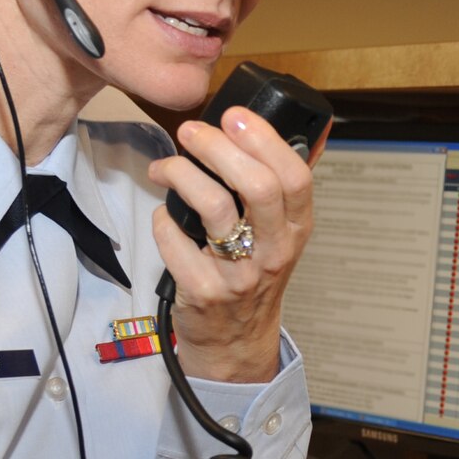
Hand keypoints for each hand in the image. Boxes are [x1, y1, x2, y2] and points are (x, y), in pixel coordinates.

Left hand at [147, 105, 319, 382]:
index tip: (234, 117)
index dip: (264, 139)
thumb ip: (278, 189)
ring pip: (213, 207)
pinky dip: (162, 218)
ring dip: (181, 173)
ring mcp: (239, 274)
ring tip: (165, 166)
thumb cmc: (253, 276)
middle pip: (256, 185)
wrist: (234, 342)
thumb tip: (276, 129)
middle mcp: (274, 251)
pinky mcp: (203, 290)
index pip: (295, 176)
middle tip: (191, 131)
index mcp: (296, 229)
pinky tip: (163, 215)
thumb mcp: (279, 235)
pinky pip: (174, 239)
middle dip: (218, 147)